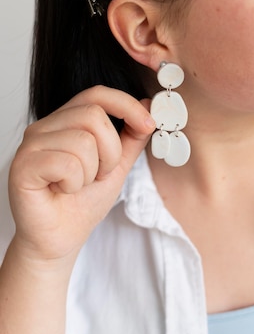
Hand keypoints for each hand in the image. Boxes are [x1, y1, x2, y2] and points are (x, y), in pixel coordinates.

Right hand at [8, 86, 155, 264]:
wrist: (60, 239)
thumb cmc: (82, 204)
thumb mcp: (117, 165)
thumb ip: (132, 137)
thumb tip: (149, 106)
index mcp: (65, 121)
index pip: (97, 94)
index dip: (126, 104)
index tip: (148, 125)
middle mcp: (45, 126)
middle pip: (93, 115)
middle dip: (110, 152)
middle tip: (98, 175)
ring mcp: (31, 145)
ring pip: (82, 140)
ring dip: (91, 172)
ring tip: (76, 185)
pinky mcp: (23, 166)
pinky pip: (66, 163)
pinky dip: (74, 183)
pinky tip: (62, 191)